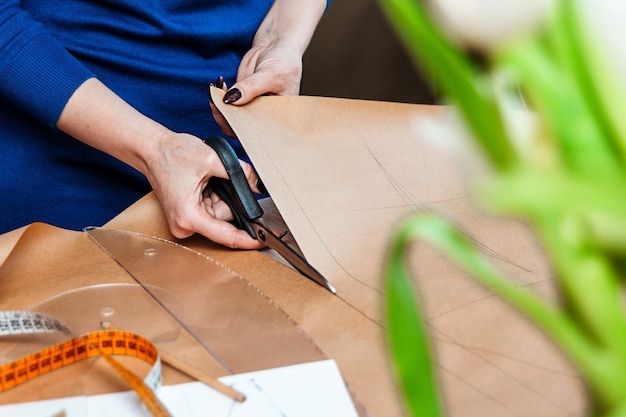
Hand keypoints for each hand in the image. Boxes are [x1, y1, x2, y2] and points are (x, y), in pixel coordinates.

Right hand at [146, 132, 264, 248]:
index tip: (267, 240)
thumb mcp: (212, 158)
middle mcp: (186, 225)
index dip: (250, 239)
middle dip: (232, 200)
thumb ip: (240, 172)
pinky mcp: (188, 216)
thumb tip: (259, 185)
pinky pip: (213, 210)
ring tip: (209, 177)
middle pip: (226, 221)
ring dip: (222, 196)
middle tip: (223, 179)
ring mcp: (186, 222)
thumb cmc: (172, 153)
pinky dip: (216, 195)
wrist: (152, 149)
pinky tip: (206, 182)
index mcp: (189, 217)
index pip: (227, 236)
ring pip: (221, 214)